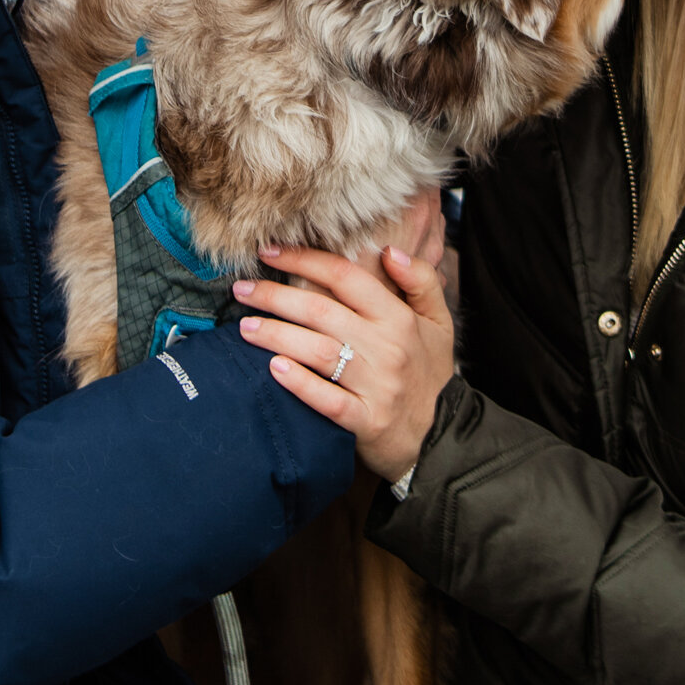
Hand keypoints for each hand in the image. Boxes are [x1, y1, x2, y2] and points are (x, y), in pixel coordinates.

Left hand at [234, 195, 454, 479]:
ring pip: (319, 352)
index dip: (304, 260)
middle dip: (276, 297)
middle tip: (242, 289)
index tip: (269, 252)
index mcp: (399, 318)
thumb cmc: (430, 371)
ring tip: (245, 327)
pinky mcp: (365, 421)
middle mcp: (387, 347)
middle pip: (322, 312)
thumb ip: (421, 281)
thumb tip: (390, 250)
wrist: (442, 434)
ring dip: (278, 336)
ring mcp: (376, 385)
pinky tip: (273, 369)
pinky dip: (300, 384)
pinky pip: (328, 400)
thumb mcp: (439, 321)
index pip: (346, 277)